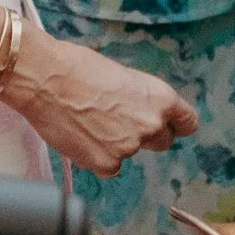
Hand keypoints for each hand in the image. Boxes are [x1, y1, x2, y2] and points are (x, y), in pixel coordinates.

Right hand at [3, 31, 197, 176]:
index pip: (188, 122)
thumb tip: (143, 113)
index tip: (170, 126)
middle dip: (147, 136)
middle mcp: (151, 125)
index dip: (176, 124)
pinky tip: (82, 135)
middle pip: (163, 141)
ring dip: (117, 144)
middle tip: (120, 122)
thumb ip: (141, 100)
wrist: (46, 79)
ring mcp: (129, 148)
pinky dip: (98, 156)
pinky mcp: (106, 165)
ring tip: (90, 122)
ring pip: (130, 153)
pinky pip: (109, 166)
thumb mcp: (124, 77)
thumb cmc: (80, 68)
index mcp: (160, 98)